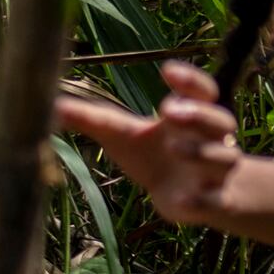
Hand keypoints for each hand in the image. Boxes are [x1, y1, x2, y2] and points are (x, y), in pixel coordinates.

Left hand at [55, 59, 241, 224]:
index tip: (166, 71)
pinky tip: (180, 200)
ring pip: (222, 159)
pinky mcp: (214, 202)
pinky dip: (200, 200)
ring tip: (174, 147)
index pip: (202, 91)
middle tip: (168, 110)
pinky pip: (215, 201)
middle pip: (220, 120)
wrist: (188, 196)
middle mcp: (212, 140)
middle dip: (198, 114)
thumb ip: (94, 119)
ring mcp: (215, 172)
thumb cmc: (154, 156)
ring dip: (201, 152)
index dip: (189, 81)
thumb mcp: (123, 135)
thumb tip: (51, 104)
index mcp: (192, 116)